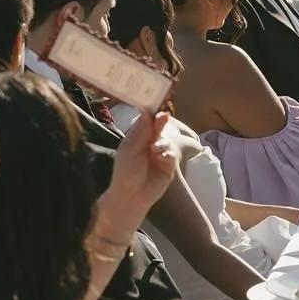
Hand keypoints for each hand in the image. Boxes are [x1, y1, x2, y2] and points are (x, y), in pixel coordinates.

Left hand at [93, 110, 179, 240]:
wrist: (131, 196)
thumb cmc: (125, 172)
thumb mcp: (130, 150)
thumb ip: (140, 131)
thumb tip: (146, 111)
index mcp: (138, 138)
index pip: (146, 121)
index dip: (152, 112)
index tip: (156, 103)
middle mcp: (150, 143)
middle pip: (159, 128)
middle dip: (161, 123)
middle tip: (164, 116)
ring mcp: (160, 154)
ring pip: (167, 141)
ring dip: (163, 143)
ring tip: (155, 149)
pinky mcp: (169, 166)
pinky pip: (172, 156)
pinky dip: (168, 155)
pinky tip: (161, 158)